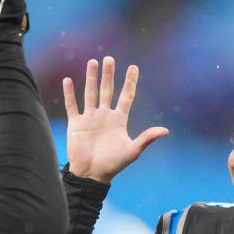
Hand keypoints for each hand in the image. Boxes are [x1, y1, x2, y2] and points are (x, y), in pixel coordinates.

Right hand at [64, 56, 168, 183]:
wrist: (91, 175)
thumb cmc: (113, 164)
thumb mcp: (133, 150)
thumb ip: (147, 138)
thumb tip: (166, 131)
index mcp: (119, 120)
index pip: (126, 96)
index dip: (129, 82)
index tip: (133, 67)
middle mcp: (104, 116)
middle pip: (107, 90)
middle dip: (108, 74)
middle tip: (108, 58)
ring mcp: (90, 119)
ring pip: (90, 93)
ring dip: (91, 78)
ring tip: (92, 62)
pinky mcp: (76, 124)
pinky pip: (72, 106)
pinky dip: (70, 94)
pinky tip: (68, 80)